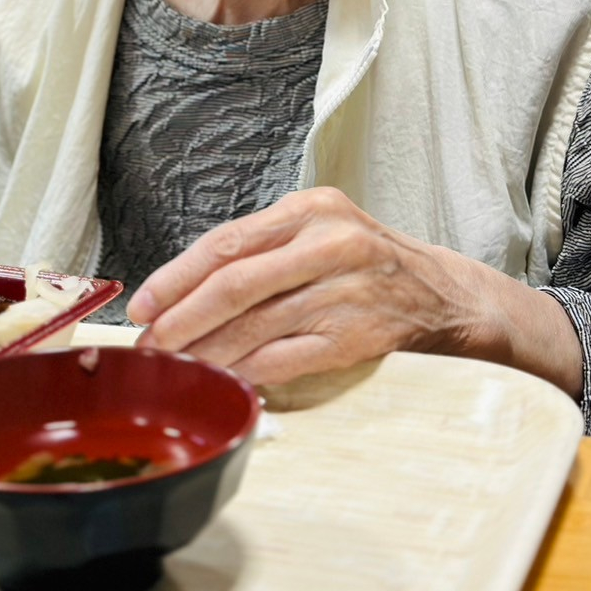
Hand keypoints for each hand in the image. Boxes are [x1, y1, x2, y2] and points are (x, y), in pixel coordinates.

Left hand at [128, 187, 582, 396]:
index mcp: (312, 208)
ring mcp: (346, 291)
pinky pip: (286, 360)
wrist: (448, 297)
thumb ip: (262, 250)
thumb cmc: (367, 263)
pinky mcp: (358, 337)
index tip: (142, 305)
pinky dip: (248, 374)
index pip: (227, 243)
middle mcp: (330, 242)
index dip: (176, 277)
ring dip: (206, 353)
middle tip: (149, 345)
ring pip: (254, 326)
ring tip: (176, 368)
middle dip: (182, 319)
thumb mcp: (321, 231)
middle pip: (235, 283)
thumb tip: (183, 291)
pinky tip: (224, 382)